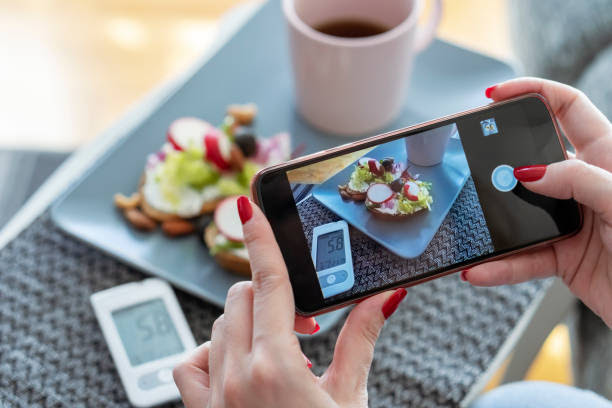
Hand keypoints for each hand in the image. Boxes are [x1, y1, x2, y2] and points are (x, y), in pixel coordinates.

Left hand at [173, 197, 406, 406]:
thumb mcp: (350, 398)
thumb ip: (361, 340)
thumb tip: (383, 298)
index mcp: (275, 367)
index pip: (268, 285)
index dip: (260, 241)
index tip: (246, 208)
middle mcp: (235, 377)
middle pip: (242, 299)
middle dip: (270, 297)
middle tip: (302, 324)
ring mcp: (213, 397)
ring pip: (216, 327)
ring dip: (245, 324)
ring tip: (277, 349)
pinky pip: (187, 364)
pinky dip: (208, 352)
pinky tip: (236, 365)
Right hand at [465, 78, 611, 326]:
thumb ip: (579, 180)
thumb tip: (528, 173)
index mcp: (608, 157)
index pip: (567, 109)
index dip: (533, 93)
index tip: (495, 96)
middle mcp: (585, 184)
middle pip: (532, 157)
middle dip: (498, 155)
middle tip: (471, 157)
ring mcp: (571, 220)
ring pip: (520, 212)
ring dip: (493, 219)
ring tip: (469, 219)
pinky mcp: (563, 256)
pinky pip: (523, 258)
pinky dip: (500, 266)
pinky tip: (480, 268)